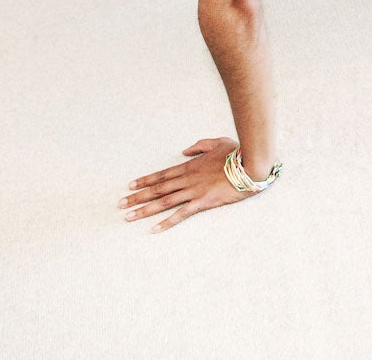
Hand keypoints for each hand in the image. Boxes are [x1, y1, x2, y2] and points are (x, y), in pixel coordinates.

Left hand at [120, 137, 253, 232]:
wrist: (251, 166)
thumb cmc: (237, 153)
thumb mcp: (218, 143)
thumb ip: (200, 146)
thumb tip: (185, 151)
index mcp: (190, 166)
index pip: (161, 174)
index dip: (144, 180)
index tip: (130, 186)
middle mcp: (187, 179)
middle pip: (157, 189)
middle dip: (137, 197)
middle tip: (120, 204)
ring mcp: (194, 191)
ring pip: (164, 202)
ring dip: (144, 209)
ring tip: (129, 216)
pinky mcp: (203, 202)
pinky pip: (182, 214)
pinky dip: (166, 222)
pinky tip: (154, 229)